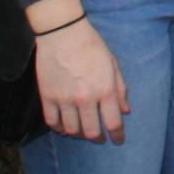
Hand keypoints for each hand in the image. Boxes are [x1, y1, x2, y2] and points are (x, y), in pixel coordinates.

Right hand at [29, 0, 127, 143]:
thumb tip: (126, 110)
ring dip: (78, 135)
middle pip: (91, 132)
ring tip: (83, 132)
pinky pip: (52, 122)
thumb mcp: (113, 65)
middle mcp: (85, 98)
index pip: (113, 122)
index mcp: (104, 89)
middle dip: (98, 139)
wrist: (63, 33)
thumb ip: (120, 89)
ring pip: (71, 130)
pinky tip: (64, 127)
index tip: (118, 140)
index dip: (117, 135)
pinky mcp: (47, 97)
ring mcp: (64, 99)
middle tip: (100, 139)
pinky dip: (59, 128)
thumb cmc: (92, 46)